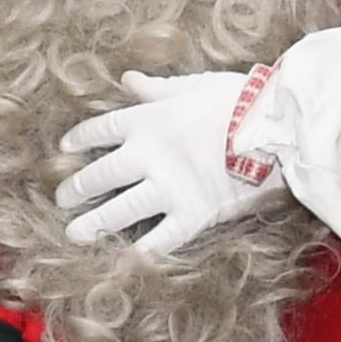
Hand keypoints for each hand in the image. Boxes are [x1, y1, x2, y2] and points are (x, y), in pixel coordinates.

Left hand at [53, 68, 277, 256]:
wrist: (278, 127)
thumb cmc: (240, 100)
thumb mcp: (193, 85)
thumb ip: (156, 89)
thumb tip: (128, 79)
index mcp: (147, 121)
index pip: (101, 131)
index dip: (80, 139)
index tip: (65, 148)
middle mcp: (148, 156)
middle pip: (101, 174)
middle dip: (77, 187)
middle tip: (62, 198)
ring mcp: (168, 189)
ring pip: (119, 211)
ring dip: (93, 224)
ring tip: (75, 233)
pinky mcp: (192, 216)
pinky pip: (159, 241)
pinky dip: (140, 254)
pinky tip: (121, 261)